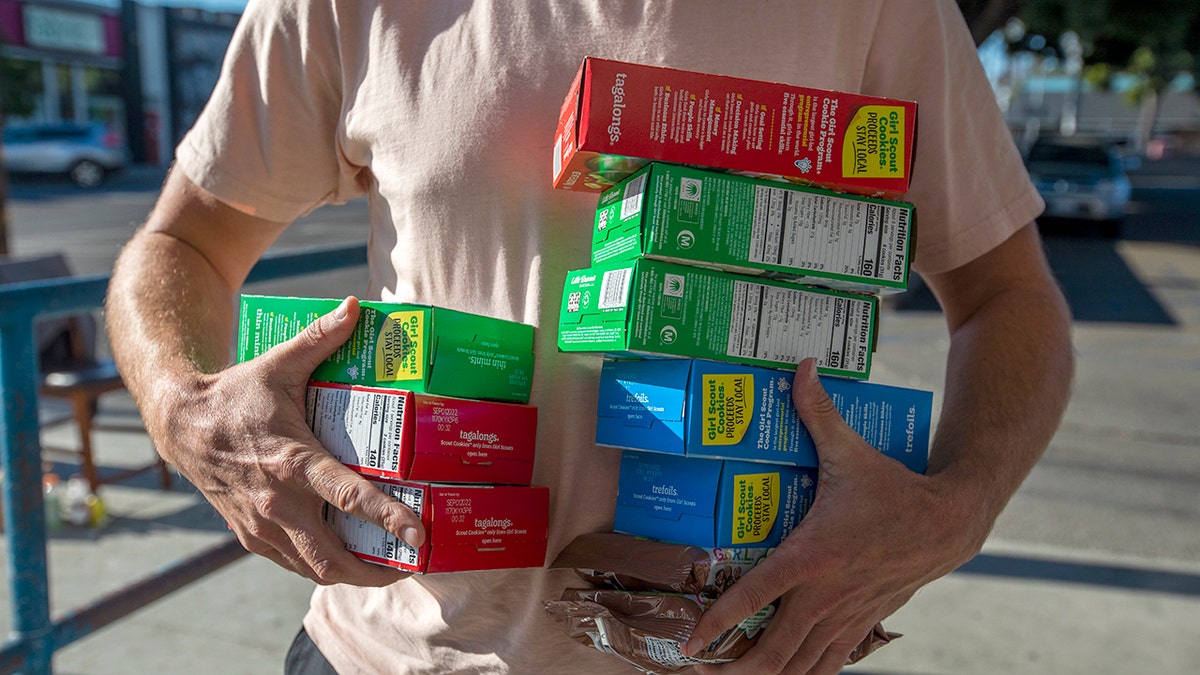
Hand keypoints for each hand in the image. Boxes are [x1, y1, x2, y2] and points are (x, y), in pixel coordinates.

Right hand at [151, 296, 424, 585]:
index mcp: (292, 462)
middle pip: (332, 557)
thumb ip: (319, 338)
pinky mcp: (250, 535)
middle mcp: (277, 503)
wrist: (180, 424)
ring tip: (388, 568)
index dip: (388, 519)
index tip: (419, 535)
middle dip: (375, 570)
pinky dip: (322, 566)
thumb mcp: (277, 363)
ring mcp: (261, 525)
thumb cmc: (236, 395)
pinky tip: (347, 559)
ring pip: (313, 568)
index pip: (348, 498)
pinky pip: (292, 564)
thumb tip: (354, 307)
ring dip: (351, 574)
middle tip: (411, 564)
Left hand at [684, 358, 987, 672]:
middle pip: (773, 649)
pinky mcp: (862, 623)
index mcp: (812, 556)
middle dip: (734, 667)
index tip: (690, 645)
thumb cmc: (893, 487)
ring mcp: (845, 615)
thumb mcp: (850, 450)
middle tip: (702, 670)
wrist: (951, 521)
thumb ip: (816, 411)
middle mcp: (825, 594)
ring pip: (801, 666)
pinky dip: (803, 674)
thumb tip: (800, 366)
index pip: (755, 597)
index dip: (720, 623)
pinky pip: (828, 663)